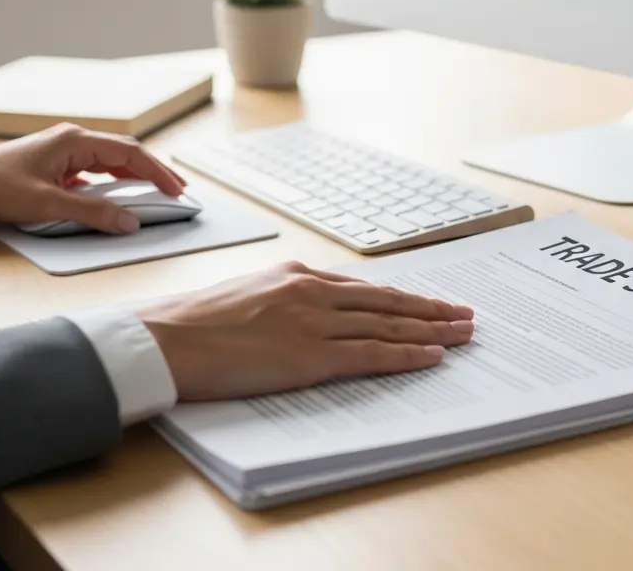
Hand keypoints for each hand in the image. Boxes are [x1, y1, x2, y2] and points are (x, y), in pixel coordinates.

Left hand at [0, 123, 186, 234]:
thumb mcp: (48, 205)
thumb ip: (93, 213)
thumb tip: (129, 222)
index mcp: (76, 141)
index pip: (130, 153)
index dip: (157, 173)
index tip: (177, 190)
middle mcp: (73, 139)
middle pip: (125, 152)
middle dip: (153, 171)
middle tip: (176, 189)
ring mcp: (64, 149)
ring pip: (110, 159)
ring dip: (134, 175)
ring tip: (155, 190)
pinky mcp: (55, 161)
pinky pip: (94, 167)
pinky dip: (113, 179)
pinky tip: (117, 193)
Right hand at [137, 262, 475, 400]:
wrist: (168, 339)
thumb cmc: (194, 324)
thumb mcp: (245, 295)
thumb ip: (280, 300)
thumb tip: (297, 315)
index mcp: (296, 276)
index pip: (363, 288)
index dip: (401, 297)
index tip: (427, 301)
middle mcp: (313, 292)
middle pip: (387, 301)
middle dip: (430, 308)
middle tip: (464, 313)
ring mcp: (315, 322)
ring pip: (388, 325)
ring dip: (432, 330)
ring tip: (462, 333)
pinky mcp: (311, 355)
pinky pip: (372, 355)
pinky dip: (407, 354)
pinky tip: (433, 356)